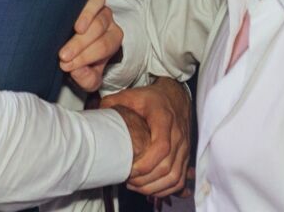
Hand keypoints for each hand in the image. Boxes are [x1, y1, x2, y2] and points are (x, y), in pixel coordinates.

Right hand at [58, 0, 122, 90]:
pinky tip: (72, 14)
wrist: (76, 40)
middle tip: (63, 56)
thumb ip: (87, 79)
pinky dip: (85, 6)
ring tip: (74, 31)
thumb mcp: (88, 76)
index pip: (103, 47)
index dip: (86, 57)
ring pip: (98, 12)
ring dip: (85, 21)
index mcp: (112, 40)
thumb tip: (76, 70)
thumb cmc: (82, 58)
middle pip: (99, 29)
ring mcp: (100, 6)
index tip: (67, 66)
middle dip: (81, 44)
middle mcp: (108, 21)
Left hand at [106, 78, 191, 196]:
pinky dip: (166, 189)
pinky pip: (180, 179)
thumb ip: (113, 102)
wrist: (175, 96)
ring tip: (136, 186)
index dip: (146, 164)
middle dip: (146, 180)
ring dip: (155, 187)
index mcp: (164, 119)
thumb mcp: (132, 95)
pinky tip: (150, 189)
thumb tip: (97, 113)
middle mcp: (178, 136)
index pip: (161, 148)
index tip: (129, 170)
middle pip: (167, 167)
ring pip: (175, 177)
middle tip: (128, 180)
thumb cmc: (152, 98)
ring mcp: (184, 148)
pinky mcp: (185, 156)